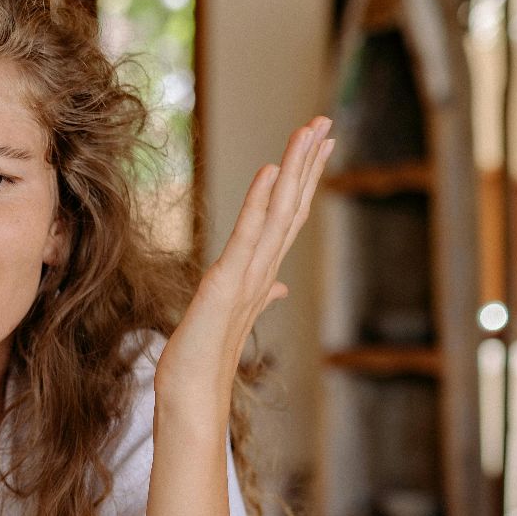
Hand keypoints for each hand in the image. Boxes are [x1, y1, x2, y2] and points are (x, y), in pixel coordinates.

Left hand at [154, 116, 333, 425]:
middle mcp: (263, 270)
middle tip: (325, 122)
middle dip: (309, 162)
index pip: (288, 216)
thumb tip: (279, 288)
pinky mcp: (228, 283)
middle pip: (293, 206)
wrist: (192, 393)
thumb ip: (259, 294)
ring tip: (309, 131)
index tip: (318, 145)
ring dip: (295, 169)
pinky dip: (260, 202)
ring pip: (280, 212)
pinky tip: (271, 171)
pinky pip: (248, 235)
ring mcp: (249, 276)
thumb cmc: (205, 358)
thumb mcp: (231, 315)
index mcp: (262, 272)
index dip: (304, 179)